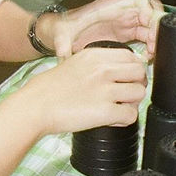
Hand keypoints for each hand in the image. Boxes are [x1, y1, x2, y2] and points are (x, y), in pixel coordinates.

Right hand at [19, 45, 147, 135]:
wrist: (35, 107)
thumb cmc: (47, 89)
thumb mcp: (71, 62)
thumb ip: (94, 64)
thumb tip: (114, 71)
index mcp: (94, 55)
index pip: (131, 57)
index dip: (132, 70)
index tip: (127, 78)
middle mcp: (103, 69)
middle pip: (140, 72)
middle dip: (136, 84)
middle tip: (126, 94)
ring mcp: (106, 90)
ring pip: (139, 93)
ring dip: (132, 102)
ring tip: (118, 107)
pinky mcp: (106, 112)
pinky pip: (131, 115)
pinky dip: (124, 120)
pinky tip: (112, 119)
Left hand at [46, 0, 163, 58]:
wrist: (63, 35)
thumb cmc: (64, 29)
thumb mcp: (62, 35)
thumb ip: (63, 44)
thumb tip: (63, 54)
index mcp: (108, 6)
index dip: (148, 9)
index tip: (149, 24)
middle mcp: (120, 12)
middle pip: (149, 11)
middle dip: (156, 26)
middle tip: (154, 44)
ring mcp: (124, 22)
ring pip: (150, 25)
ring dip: (155, 38)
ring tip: (152, 53)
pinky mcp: (126, 33)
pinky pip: (145, 35)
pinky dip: (150, 45)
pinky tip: (147, 56)